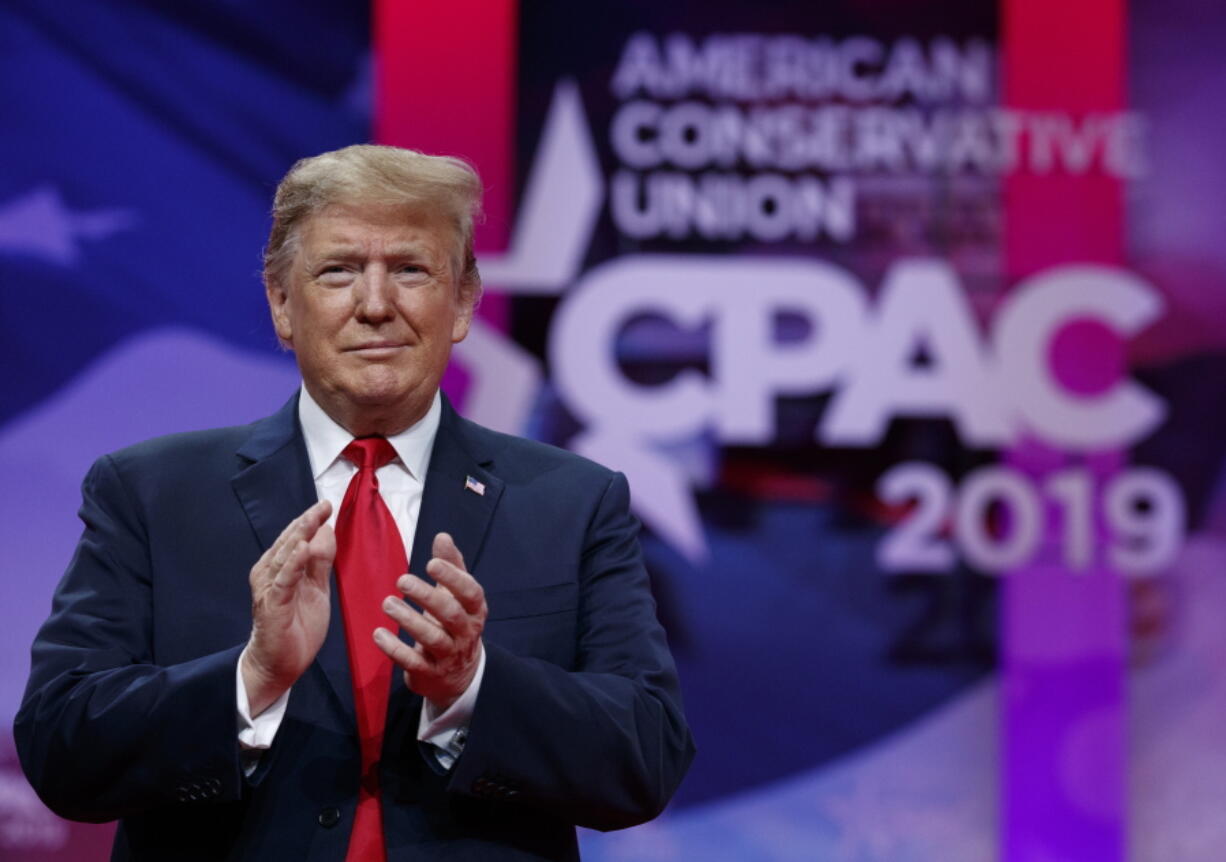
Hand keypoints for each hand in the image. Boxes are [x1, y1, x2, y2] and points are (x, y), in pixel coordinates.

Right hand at [242, 499, 334, 715]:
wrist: (280, 664)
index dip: (310, 520)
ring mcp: (269, 589)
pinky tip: (303, 549)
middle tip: (323, 504)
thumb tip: (327, 530)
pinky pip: (283, 581)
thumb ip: (320, 562)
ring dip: (299, 536)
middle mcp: (270, 573)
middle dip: (306, 522)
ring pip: (284, 556)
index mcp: (280, 568)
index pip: (296, 538)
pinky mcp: (271, 605)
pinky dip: (292, 564)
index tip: (326, 504)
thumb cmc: (296, 626)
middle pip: (289, 542)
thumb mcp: (316, 589)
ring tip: (313, 519)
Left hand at [374, 532, 486, 710]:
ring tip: (387, 603)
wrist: (460, 675)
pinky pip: (413, 662)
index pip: (470, 592)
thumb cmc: (455, 624)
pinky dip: (395, 649)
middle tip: (401, 580)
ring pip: (432, 638)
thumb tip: (443, 536)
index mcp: (474, 610)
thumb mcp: (457, 596)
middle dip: (427, 597)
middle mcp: (465, 633)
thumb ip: (452, 565)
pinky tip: (378, 634)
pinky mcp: (430, 673)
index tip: (431, 563)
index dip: (452, 578)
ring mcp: (448, 655)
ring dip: (409, 620)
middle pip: (450, 614)